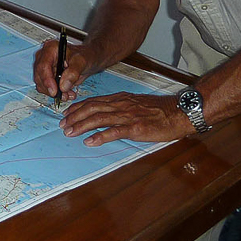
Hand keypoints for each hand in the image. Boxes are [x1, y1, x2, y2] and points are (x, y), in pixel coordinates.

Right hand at [32, 40, 91, 102]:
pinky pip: (46, 88)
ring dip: (54, 92)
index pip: (43, 66)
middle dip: (51, 88)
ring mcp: (44, 67)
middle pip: (40, 76)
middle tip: (64, 95)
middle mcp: (44, 57)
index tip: (54, 91)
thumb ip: (73, 73)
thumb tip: (63, 86)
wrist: (87, 59)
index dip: (47, 80)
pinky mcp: (47, 76)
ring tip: (68, 94)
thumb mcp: (82, 62)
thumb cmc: (85, 55)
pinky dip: (56, 93)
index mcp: (51, 48)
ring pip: (41, 84)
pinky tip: (67, 93)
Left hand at [59, 92, 192, 146]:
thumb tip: (106, 113)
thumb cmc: (159, 111)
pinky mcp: (135, 128)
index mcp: (120, 99)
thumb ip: (121, 107)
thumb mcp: (136, 104)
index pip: (94, 101)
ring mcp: (127, 116)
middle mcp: (121, 105)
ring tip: (70, 132)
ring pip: (99, 119)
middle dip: (74, 117)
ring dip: (81, 126)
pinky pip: (114, 131)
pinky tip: (90, 142)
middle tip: (62, 125)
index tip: (67, 114)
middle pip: (92, 108)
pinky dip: (100, 136)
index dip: (78, 107)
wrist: (178, 113)